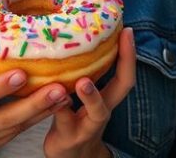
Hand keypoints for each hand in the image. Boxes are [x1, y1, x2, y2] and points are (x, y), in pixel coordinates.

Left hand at [43, 27, 135, 157]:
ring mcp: (86, 125)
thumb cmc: (74, 119)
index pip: (124, 74)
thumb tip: (73, 38)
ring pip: (97, 112)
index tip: (127, 30)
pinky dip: (55, 106)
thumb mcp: (83, 99)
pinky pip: (63, 121)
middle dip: (124, 64)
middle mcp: (101, 111)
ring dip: (92, 96)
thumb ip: (80, 75)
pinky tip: (47, 92)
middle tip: (121, 40)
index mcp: (106, 98)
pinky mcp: (67, 137)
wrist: (69, 157)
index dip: (129, 53)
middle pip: (121, 89)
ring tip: (83, 81)